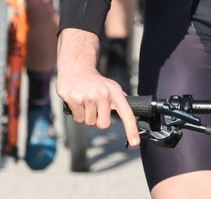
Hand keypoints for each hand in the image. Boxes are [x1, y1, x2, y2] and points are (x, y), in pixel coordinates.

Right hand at [57, 30, 139, 146]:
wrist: (77, 68)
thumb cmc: (96, 82)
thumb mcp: (112, 87)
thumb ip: (121, 102)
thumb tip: (136, 116)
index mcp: (115, 92)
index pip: (126, 113)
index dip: (131, 129)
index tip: (135, 142)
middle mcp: (103, 94)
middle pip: (104, 125)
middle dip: (98, 121)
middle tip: (95, 109)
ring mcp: (89, 97)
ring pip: (89, 123)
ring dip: (87, 117)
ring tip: (86, 102)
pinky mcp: (75, 99)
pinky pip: (78, 120)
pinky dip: (78, 115)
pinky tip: (78, 103)